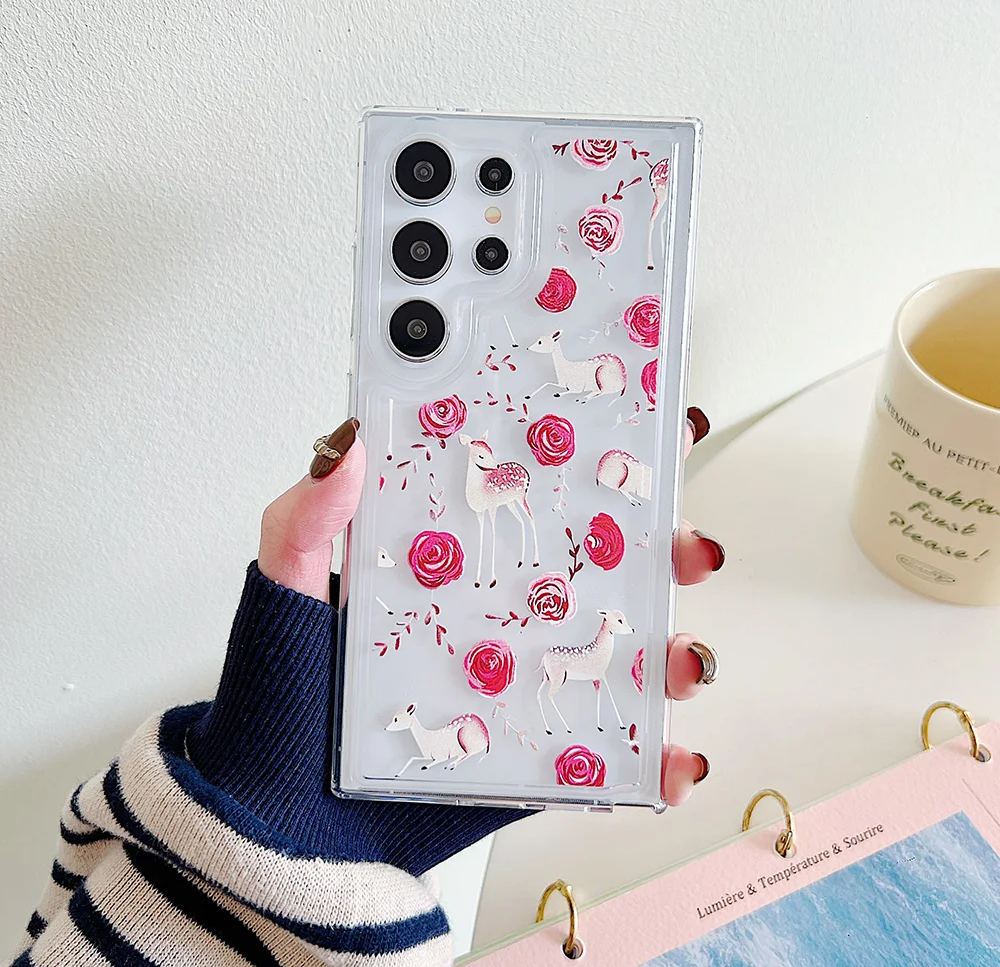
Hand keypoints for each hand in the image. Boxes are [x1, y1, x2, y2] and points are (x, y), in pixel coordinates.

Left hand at [258, 408, 722, 807]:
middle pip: (604, 569)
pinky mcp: (536, 757)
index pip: (536, 491)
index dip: (600, 458)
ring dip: (676, 652)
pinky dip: (655, 760)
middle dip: (664, 552)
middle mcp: (503, 614)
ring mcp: (526, 685)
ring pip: (623, 656)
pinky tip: (671, 761)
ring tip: (685, 661)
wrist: (282, 824)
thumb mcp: (288, 593)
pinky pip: (610, 755)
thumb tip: (348, 442)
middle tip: (687, 547)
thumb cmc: (280, 697)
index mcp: (455, 559)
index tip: (653, 430)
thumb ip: (306, 521)